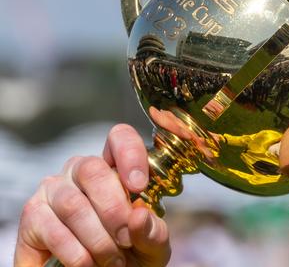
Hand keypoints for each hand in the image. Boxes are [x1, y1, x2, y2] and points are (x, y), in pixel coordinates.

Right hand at [14, 124, 170, 266]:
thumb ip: (152, 231)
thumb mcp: (151, 245)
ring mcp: (53, 190)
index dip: (129, 154)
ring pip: (73, 204)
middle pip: (93, 169)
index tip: (140, 186)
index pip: (119, 138)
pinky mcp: (32, 215)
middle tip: (126, 239)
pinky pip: (53, 230)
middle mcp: (80, 171)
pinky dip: (76, 253)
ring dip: (97, 238)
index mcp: (114, 168)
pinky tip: (88, 265)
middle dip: (115, 209)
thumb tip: (140, 216)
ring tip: (112, 260)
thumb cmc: (130, 255)